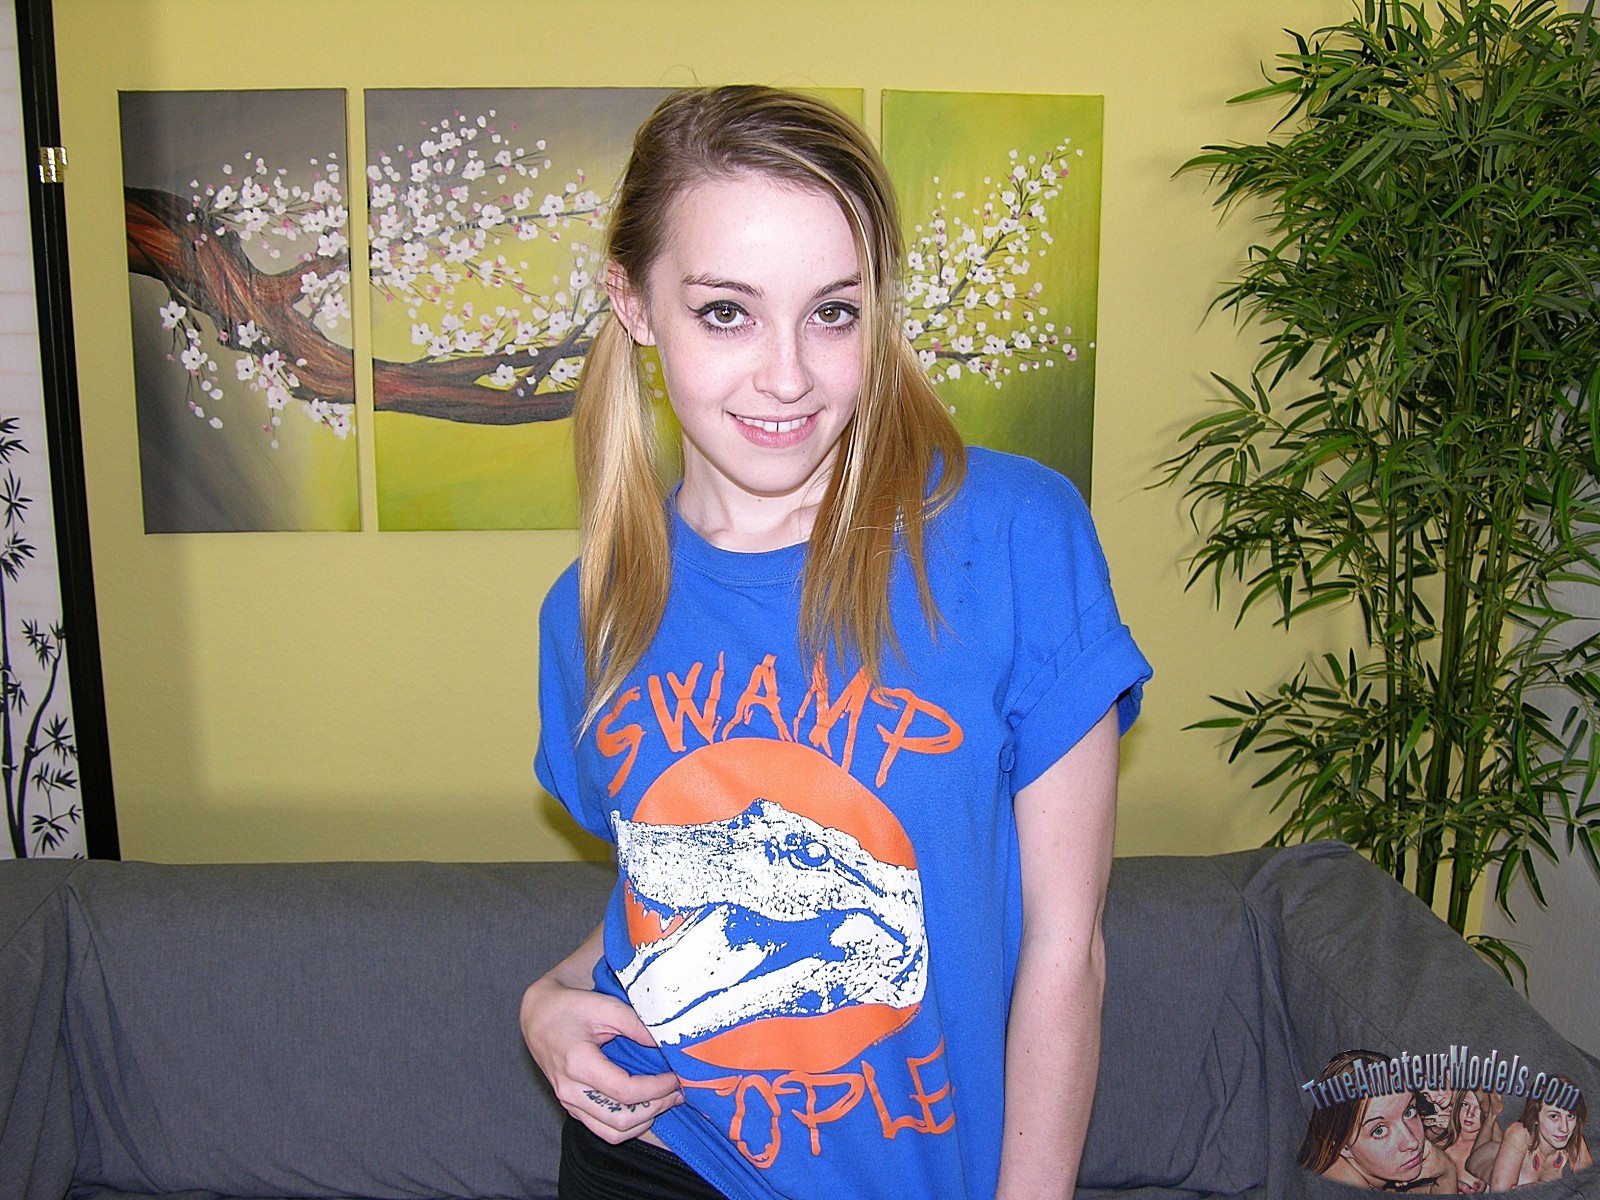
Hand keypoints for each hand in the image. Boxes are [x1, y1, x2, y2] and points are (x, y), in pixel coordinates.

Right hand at [520, 971, 683, 1142]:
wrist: (538, 1016)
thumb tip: (665, 1043)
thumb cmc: (571, 1008)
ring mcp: (568, 1102)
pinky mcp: (571, 1107)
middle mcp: (570, 1090)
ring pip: (612, 1132)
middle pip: (621, 1118)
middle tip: (677, 1091)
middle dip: (656, 1108)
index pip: (625, 1091)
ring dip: (644, 1121)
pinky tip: (645, 1108)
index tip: (675, 1077)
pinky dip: (627, 1125)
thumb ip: (636, 1024)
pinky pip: (602, 1130)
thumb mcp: (605, 1006)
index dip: (656, 1088)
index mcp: (578, 1063)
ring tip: (665, 1101)